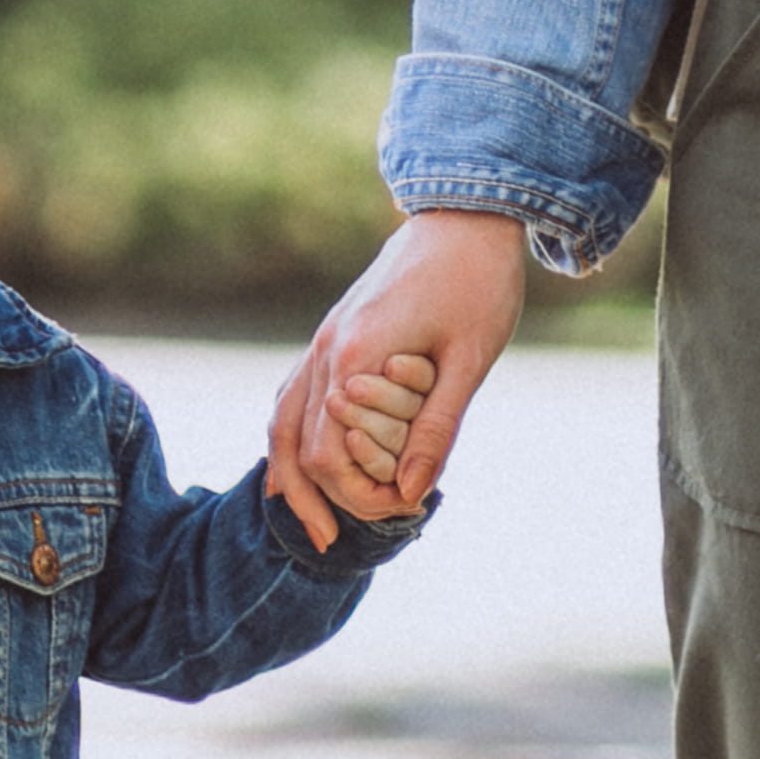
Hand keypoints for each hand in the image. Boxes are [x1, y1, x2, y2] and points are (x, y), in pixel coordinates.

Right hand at [266, 210, 526, 544]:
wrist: (464, 217)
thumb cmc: (477, 284)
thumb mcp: (469, 361)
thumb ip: (436, 427)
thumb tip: (412, 491)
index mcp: (357, 357)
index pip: (333, 453)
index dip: (359, 494)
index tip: (402, 511)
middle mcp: (327, 349)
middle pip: (297, 444)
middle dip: (318, 497)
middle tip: (338, 541)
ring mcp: (323, 339)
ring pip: (282, 420)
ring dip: (291, 475)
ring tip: (308, 522)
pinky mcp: (333, 332)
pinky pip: (293, 394)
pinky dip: (289, 435)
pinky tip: (296, 465)